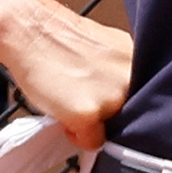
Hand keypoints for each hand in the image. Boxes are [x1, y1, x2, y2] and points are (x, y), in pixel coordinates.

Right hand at [3, 7, 131, 151]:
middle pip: (127, 118)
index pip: (140, 101)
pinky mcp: (90, 113)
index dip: (118, 105)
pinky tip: (63, 110)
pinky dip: (76, 134)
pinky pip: (90, 142)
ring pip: (110, 132)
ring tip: (71, 100)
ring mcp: (112, 97)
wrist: (31, 30)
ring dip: (92, 124)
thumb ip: (118, 76)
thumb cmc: (58, 40)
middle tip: (83, 98)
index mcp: (138, 62)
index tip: (105, 103)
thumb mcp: (103, 53)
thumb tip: (120, 100)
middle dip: (107, 115)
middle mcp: (131, 79)